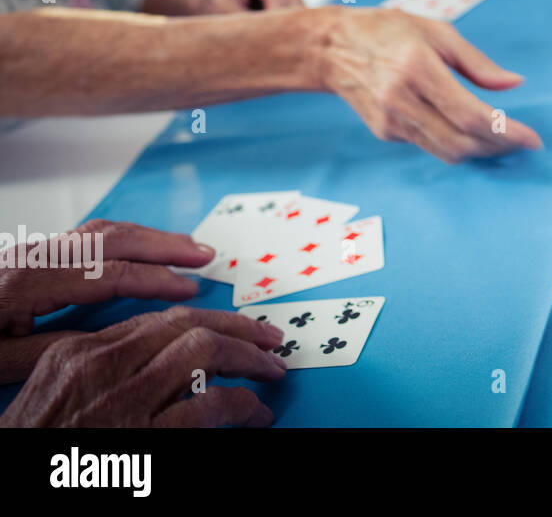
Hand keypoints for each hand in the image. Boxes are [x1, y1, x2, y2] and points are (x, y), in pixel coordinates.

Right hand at [0, 307, 286, 426]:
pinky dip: (243, 405)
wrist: (11, 487)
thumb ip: (99, 372)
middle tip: (271, 338)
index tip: (235, 326)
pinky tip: (255, 413)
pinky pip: (211, 404)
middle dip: (239, 327)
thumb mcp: (52, 400)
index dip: (205, 320)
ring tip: (271, 370)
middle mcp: (99, 367)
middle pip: (186, 325)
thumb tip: (159, 360)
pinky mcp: (143, 436)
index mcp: (75, 354)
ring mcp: (120, 400)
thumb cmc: (35, 447)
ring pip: (205, 352)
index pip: (156, 321)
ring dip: (249, 358)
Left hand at [1, 220, 211, 338]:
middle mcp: (33, 258)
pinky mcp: (30, 256)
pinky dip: (126, 239)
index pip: (108, 274)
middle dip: (165, 244)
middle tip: (206, 253)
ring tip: (187, 246)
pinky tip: (143, 248)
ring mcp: (32, 252)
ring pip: (103, 231)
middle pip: (113, 238)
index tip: (189, 289)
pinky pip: (89, 236)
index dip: (155, 280)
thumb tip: (111, 337)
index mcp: (27, 283)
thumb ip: (56, 348)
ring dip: (150, 236)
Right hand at [317, 7, 541, 161]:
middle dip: (498, 147)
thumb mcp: (437, 31)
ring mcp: (390, 120)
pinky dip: (456, 142)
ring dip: (481, 150)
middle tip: (523, 141)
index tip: (532, 138)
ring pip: (446, 151)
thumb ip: (477, 63)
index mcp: (418, 68)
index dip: (505, 132)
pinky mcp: (385, 132)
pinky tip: (470, 131)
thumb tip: (514, 84)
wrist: (330, 47)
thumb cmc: (387, 31)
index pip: (470, 114)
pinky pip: (430, 145)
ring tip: (504, 139)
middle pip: (460, 142)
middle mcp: (402, 99)